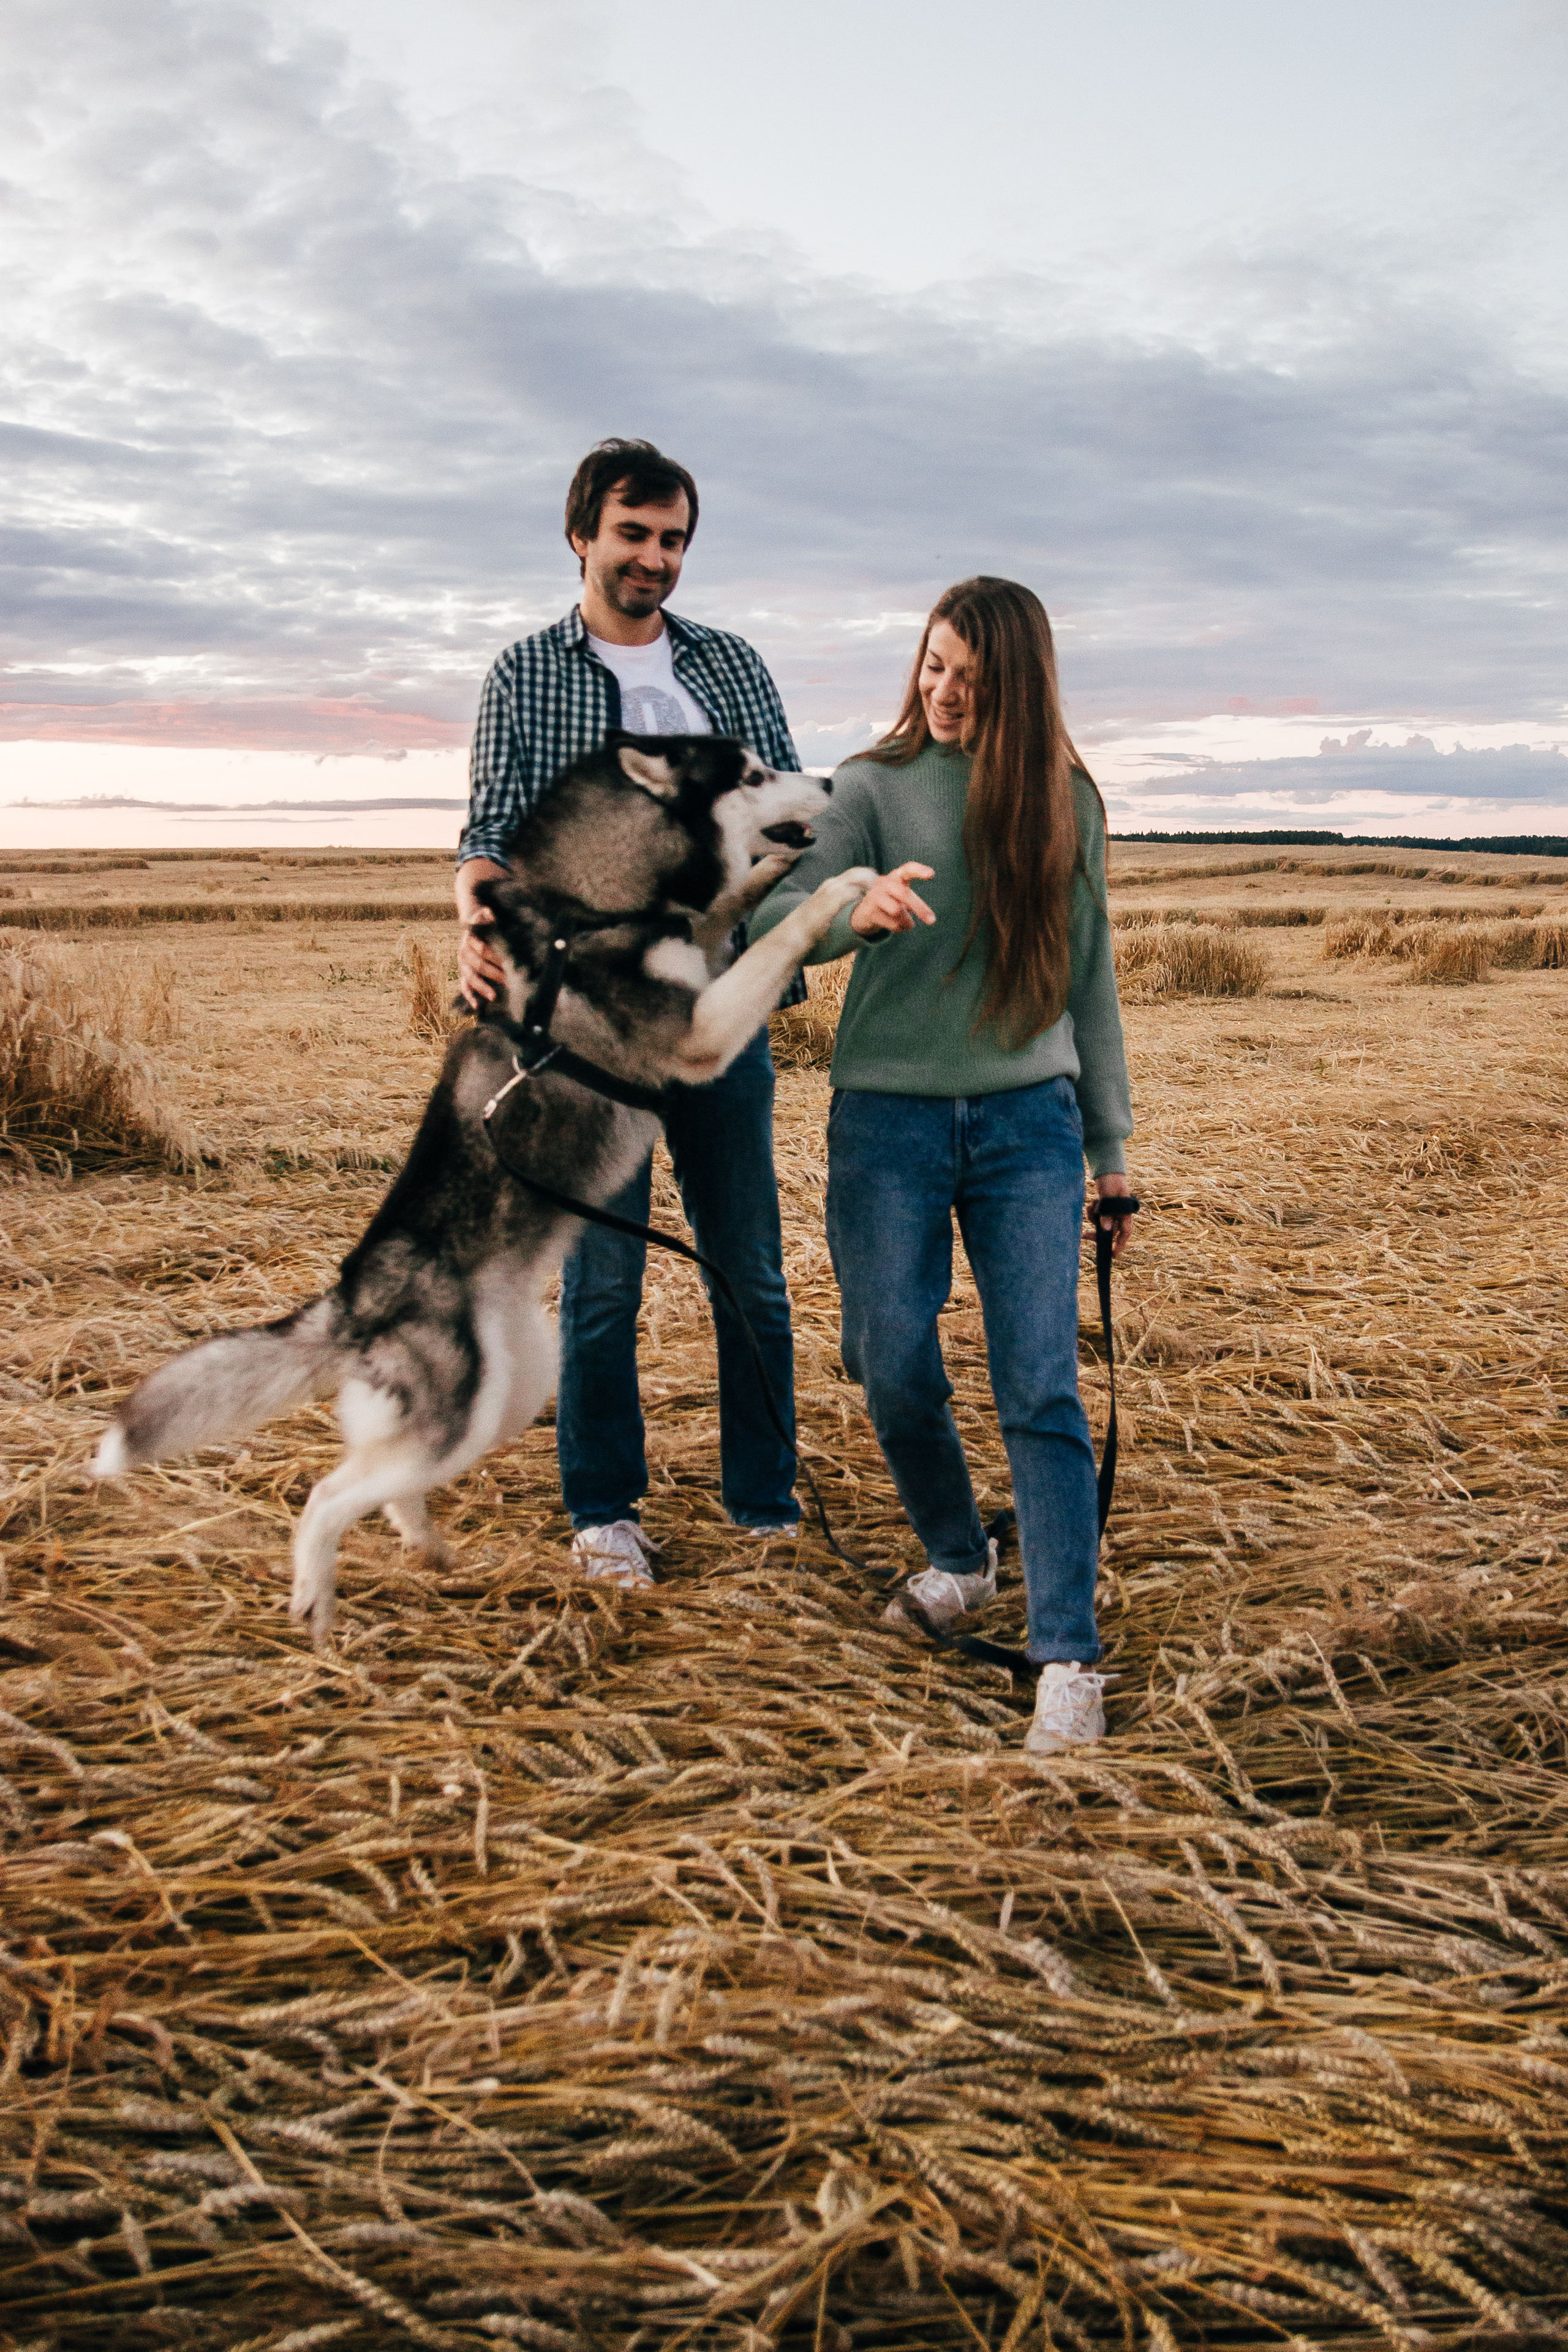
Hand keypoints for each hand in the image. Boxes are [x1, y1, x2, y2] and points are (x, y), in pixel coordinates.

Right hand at [454, 856, 508, 1006]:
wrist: (472, 925)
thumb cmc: (484, 922)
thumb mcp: (485, 915)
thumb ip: (487, 915)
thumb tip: (489, 912)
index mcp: (470, 938)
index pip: (483, 949)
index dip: (495, 956)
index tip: (509, 962)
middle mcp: (464, 951)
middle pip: (478, 965)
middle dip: (495, 974)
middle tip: (510, 981)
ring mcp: (463, 964)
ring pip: (471, 977)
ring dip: (482, 987)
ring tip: (494, 996)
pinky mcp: (463, 973)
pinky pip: (464, 986)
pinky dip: (470, 996)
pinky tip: (477, 1006)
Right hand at [848, 861, 936, 937]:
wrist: (864, 912)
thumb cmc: (890, 901)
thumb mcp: (901, 895)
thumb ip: (912, 901)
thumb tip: (928, 917)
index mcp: (895, 876)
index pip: (907, 869)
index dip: (919, 870)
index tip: (931, 874)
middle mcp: (884, 883)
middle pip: (904, 894)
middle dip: (920, 908)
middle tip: (932, 921)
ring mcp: (874, 896)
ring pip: (897, 911)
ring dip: (907, 922)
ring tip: (908, 925)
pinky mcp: (869, 911)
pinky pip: (891, 924)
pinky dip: (899, 928)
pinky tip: (897, 927)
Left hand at [1090, 1173, 1135, 1258]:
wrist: (1107, 1172)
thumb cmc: (1112, 1183)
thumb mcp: (1109, 1198)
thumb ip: (1107, 1213)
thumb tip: (1105, 1230)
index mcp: (1125, 1214)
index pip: (1125, 1233)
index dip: (1119, 1245)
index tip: (1113, 1255)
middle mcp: (1119, 1215)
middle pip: (1110, 1231)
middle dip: (1097, 1233)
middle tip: (1085, 1235)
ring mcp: (1111, 1213)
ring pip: (1101, 1224)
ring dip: (1093, 1218)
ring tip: (1091, 1206)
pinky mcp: (1104, 1209)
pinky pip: (1097, 1216)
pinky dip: (1092, 1212)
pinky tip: (1092, 1203)